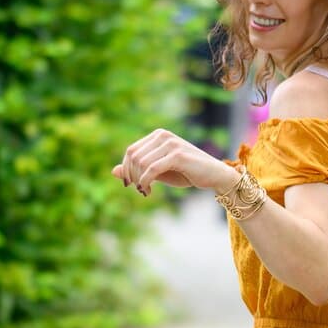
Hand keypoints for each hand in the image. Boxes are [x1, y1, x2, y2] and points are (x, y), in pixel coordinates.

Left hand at [110, 127, 234, 196]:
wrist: (214, 176)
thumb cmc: (187, 173)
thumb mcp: (158, 172)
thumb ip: (138, 170)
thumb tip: (114, 171)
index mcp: (158, 135)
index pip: (131, 151)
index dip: (126, 169)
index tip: (130, 185)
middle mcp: (163, 135)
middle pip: (133, 156)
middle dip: (131, 176)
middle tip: (139, 190)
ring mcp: (171, 143)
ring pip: (140, 163)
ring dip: (138, 181)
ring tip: (145, 191)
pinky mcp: (177, 155)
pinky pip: (151, 169)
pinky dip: (145, 182)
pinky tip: (148, 191)